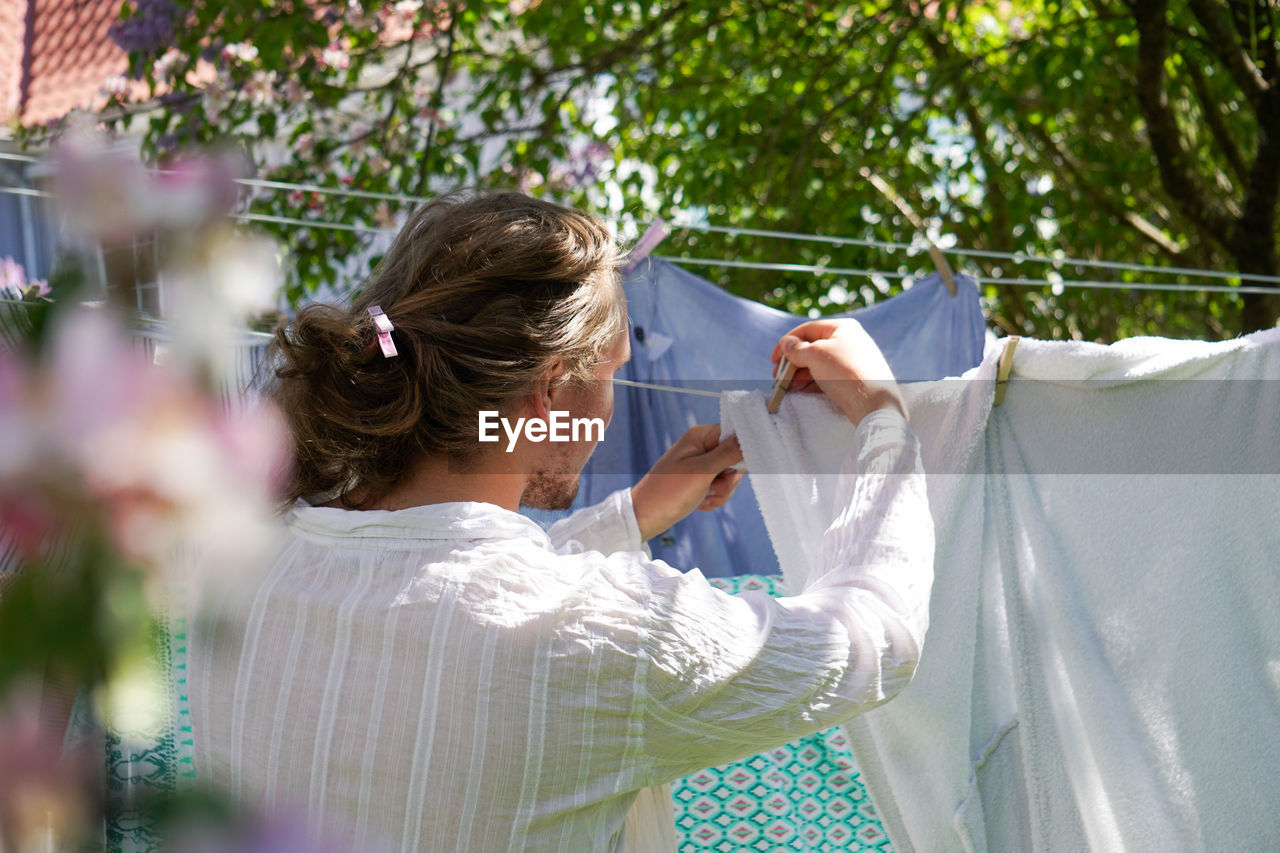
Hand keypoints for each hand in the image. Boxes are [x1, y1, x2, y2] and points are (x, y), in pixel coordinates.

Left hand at [631, 425, 744, 540]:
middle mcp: (702, 447)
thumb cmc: (669, 492)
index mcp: (701, 436)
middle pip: (736, 459)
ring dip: (719, 493)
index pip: (736, 433)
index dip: (742, 450)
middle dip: (727, 480)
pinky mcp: (701, 481)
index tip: (736, 467)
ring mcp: (702, 465)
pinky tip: (697, 502)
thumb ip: (729, 454)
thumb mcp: (702, 472)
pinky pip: (721, 490)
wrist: (645, 517)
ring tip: (700, 496)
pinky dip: (712, 499)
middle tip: (709, 486)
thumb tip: (751, 436)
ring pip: (730, 479)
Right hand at [770, 318, 905, 424]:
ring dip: (800, 373)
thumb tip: (787, 344)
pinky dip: (812, 381)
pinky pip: (828, 376)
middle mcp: (849, 340)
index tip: (774, 359)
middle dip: (793, 362)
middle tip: (779, 375)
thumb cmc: (845, 373)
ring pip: (819, 364)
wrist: (874, 403)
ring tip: (787, 386)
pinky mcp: (854, 378)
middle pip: (812, 347)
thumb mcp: (815, 356)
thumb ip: (796, 349)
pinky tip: (801, 389)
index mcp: (842, 327)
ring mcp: (853, 360)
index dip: (787, 343)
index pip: (807, 329)